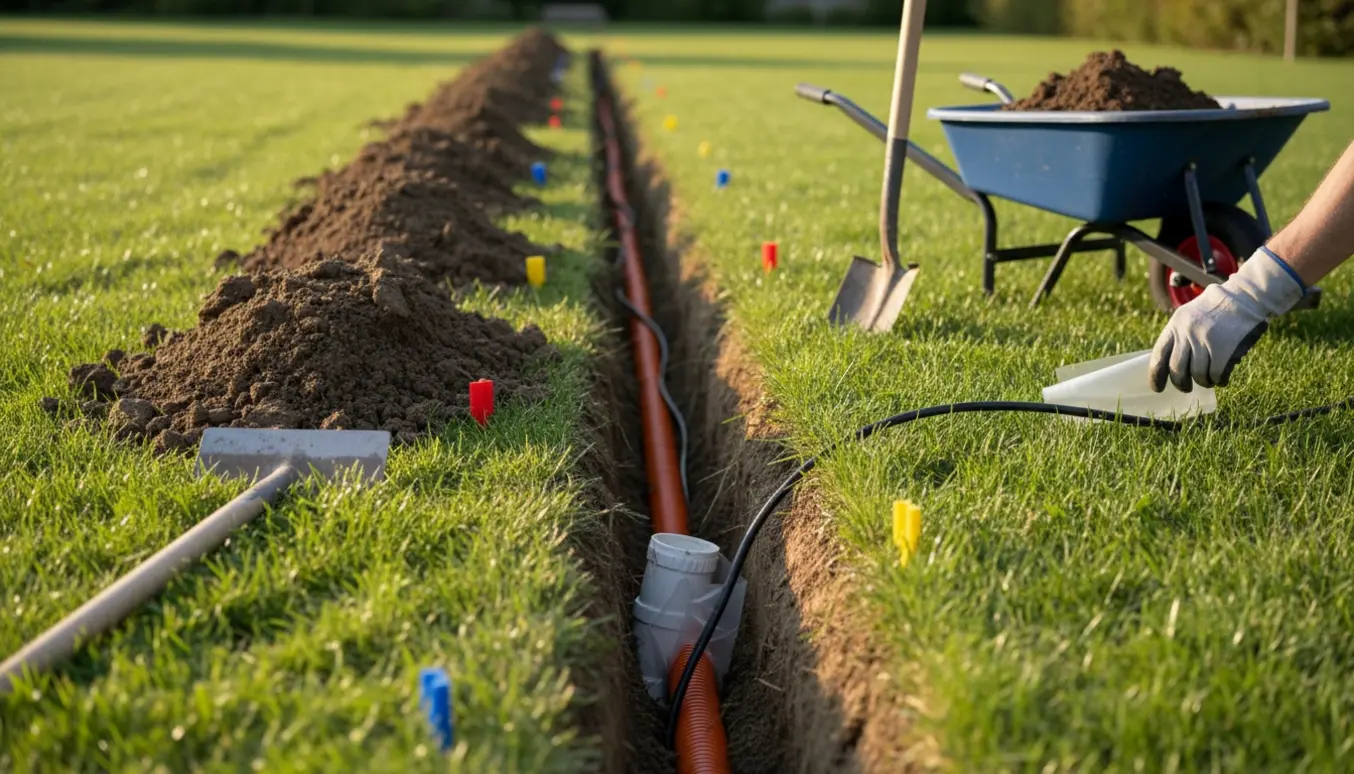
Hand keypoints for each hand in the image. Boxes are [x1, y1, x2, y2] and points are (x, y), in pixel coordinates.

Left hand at [1149, 248, 1304, 392]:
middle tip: (1187, 388)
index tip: (1158, 388)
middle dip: (1181, 383)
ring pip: (1198, 374)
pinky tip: (1221, 379)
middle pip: (1177, 369)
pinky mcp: (1224, 348)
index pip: (1159, 355)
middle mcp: (1187, 333)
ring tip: (1208, 380)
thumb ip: (1178, 336)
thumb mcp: (1189, 315)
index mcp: (1175, 325)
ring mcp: (1205, 340)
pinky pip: (1216, 373)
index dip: (1155, 375)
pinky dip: (1219, 380)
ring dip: (1204, 382)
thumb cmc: (1216, 308)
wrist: (1245, 296)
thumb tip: (1170, 368)